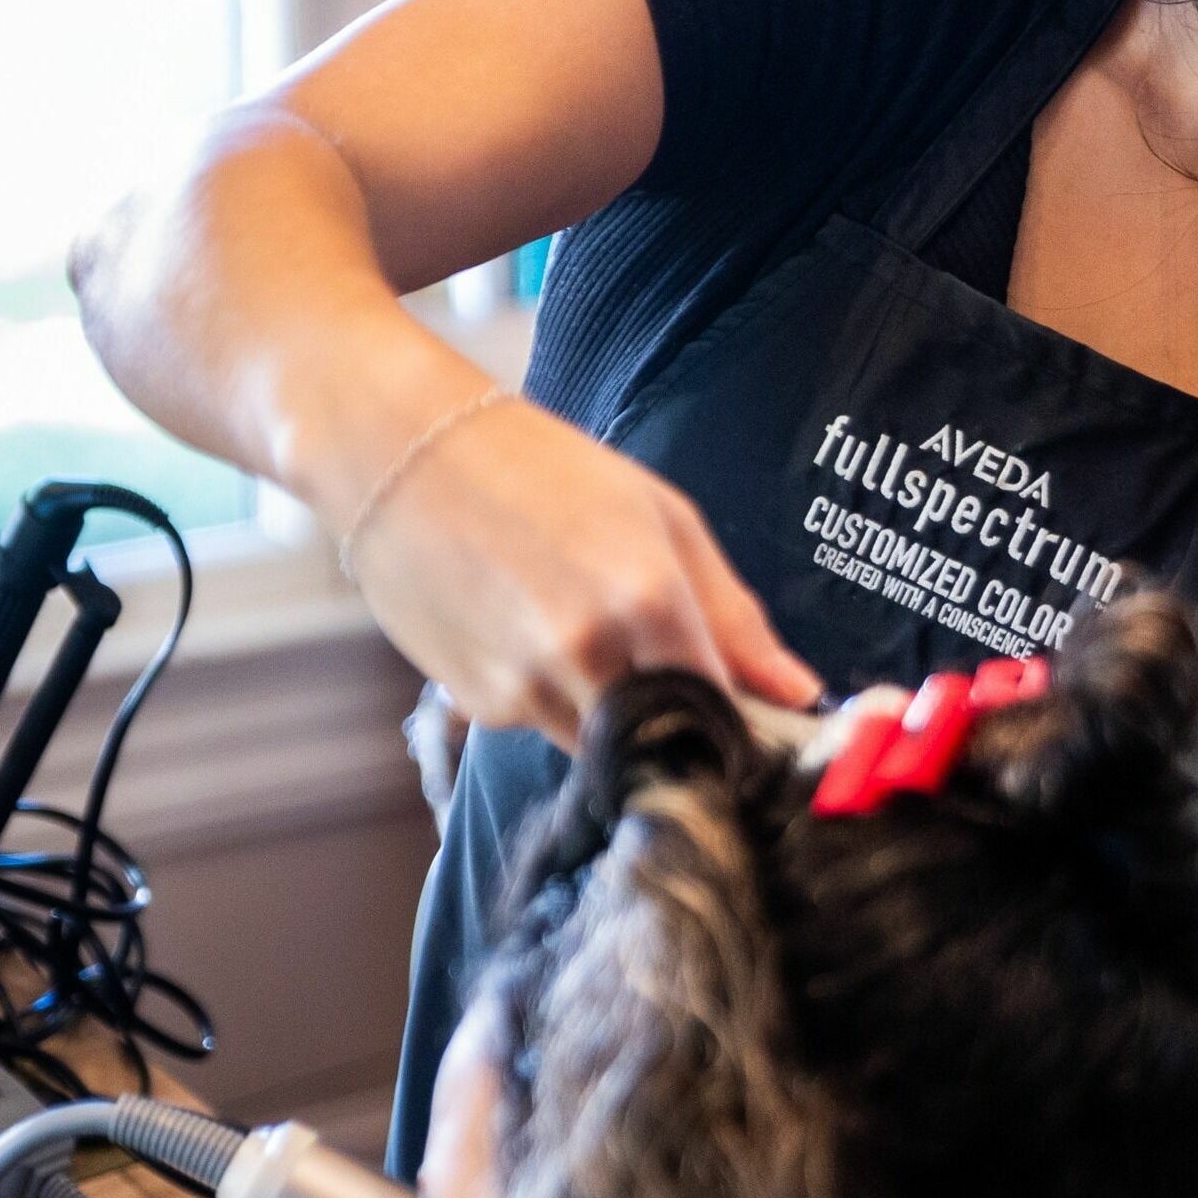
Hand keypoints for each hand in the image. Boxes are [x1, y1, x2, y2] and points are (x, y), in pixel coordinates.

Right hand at [343, 395, 820, 748]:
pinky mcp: (476, 704)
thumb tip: (800, 691)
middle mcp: (588, 653)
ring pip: (603, 743)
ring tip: (585, 625)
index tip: (756, 725)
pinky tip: (529, 628)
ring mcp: (526, 685)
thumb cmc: (542, 467)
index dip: (745, 724)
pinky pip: (543, 724)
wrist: (397, 454)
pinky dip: (554, 695)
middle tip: (671, 672)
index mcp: (648, 597)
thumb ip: (734, 615)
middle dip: (681, 723)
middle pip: (667, 740)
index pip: (727, 709)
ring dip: (614, 709)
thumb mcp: (663, 518)